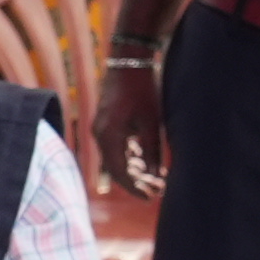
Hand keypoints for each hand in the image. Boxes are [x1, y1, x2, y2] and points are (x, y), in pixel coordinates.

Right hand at [96, 24, 175, 197]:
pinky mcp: (108, 122)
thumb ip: (152, 151)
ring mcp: (102, 128)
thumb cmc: (142, 90)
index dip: (136, 187)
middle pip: (118, 167)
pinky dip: (132, 155)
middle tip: (159, 190)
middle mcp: (100, 134)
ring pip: (118, 157)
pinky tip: (148, 162)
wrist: (129, 62)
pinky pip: (117, 146)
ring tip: (157, 178)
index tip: (151, 197)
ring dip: (136, 168)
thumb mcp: (152, 123)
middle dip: (138, 180)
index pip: (120, 172)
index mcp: (108, 136)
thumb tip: (155, 176)